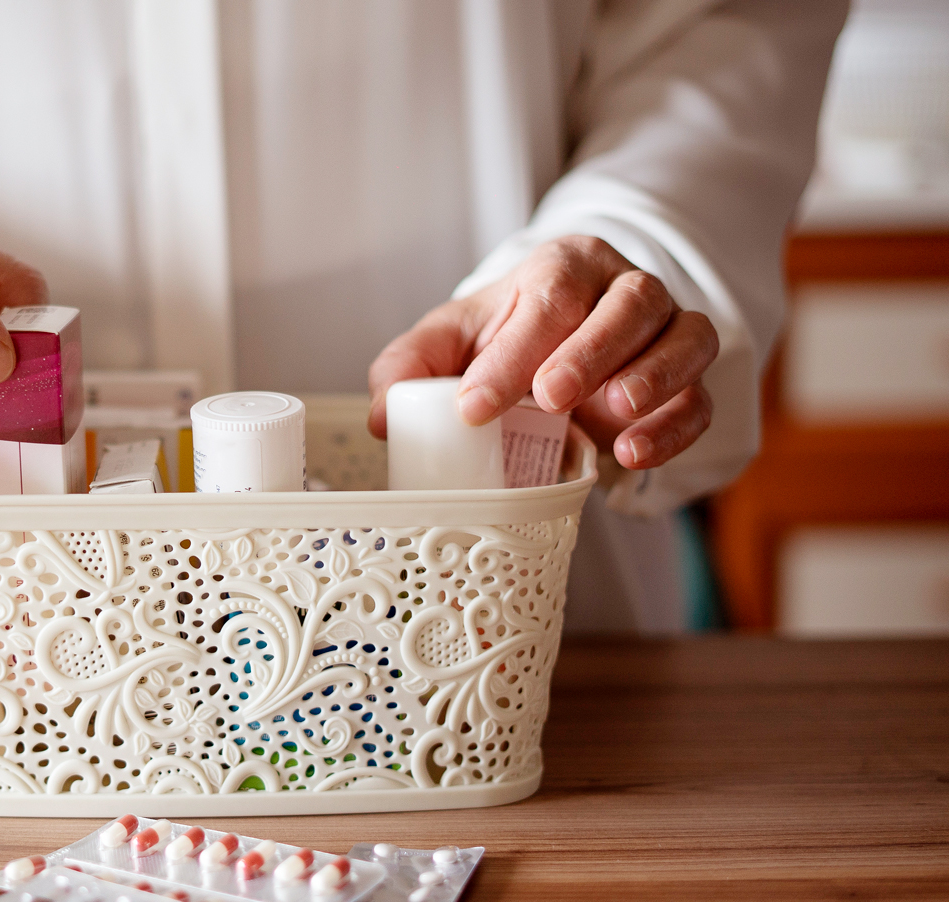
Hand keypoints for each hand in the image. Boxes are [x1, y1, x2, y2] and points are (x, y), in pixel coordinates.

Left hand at [368, 236, 717, 468]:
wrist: (559, 354)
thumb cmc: (504, 341)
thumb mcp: (448, 344)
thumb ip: (407, 368)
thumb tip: (383, 416)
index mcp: (563, 267)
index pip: (548, 296)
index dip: (512, 353)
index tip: (474, 406)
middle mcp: (625, 289)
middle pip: (629, 303)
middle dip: (591, 350)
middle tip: (550, 397)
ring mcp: (668, 333)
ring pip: (683, 339)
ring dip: (652, 378)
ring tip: (613, 413)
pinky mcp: (691, 383)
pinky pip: (699, 400)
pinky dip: (674, 428)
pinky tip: (634, 453)